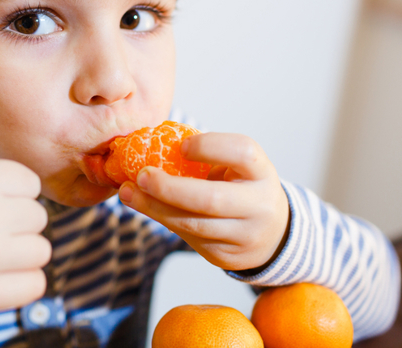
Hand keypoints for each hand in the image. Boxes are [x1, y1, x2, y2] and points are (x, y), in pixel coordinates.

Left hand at [118, 132, 289, 270]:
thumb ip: (208, 157)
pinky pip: (188, 237)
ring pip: (193, 224)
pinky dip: (162, 219)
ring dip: (154, 207)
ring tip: (129, 193)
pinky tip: (145, 205)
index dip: (210, 146)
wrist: (272, 234)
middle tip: (140, 176)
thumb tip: (150, 146)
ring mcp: (243, 235)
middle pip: (211, 198)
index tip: (181, 146)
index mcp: (261, 172)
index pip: (242, 152)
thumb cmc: (242, 187)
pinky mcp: (225, 256)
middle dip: (169, 188)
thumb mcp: (237, 167)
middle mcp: (259, 205)